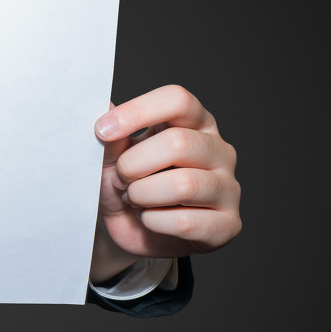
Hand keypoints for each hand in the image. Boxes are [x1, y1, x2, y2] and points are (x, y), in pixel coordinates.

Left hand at [90, 85, 240, 282]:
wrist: (131, 231)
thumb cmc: (127, 186)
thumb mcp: (113, 159)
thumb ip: (113, 137)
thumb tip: (104, 105)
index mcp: (195, 122)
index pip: (178, 100)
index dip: (138, 112)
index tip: (102, 130)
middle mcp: (219, 150)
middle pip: (178, 143)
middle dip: (133, 164)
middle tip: (118, 179)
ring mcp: (228, 187)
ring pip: (183, 185)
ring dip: (143, 195)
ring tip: (133, 199)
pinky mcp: (227, 225)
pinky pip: (185, 221)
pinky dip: (154, 222)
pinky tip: (149, 219)